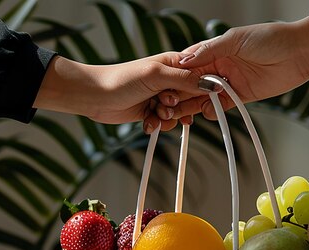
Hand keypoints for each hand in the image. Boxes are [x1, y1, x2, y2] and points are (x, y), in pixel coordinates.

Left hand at [33, 53, 215, 131]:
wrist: (96, 96)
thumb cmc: (121, 79)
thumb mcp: (157, 76)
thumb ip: (185, 80)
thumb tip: (212, 84)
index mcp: (175, 65)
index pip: (202, 77)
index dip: (204, 91)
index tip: (199, 100)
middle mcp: (171, 80)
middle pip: (192, 99)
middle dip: (182, 107)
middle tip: (166, 104)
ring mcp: (162, 97)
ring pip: (180, 114)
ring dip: (168, 118)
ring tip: (154, 112)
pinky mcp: (153, 111)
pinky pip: (166, 123)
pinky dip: (158, 125)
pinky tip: (147, 121)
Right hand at [172, 15, 308, 118]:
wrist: (300, 52)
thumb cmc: (271, 38)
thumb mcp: (236, 38)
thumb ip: (210, 49)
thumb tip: (185, 60)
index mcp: (215, 49)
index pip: (189, 65)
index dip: (177, 76)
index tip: (166, 86)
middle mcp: (219, 66)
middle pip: (193, 84)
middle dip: (181, 94)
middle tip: (170, 104)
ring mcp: (230, 82)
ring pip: (204, 97)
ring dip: (194, 105)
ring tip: (186, 112)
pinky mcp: (241, 96)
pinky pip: (222, 107)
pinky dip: (214, 111)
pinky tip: (210, 112)